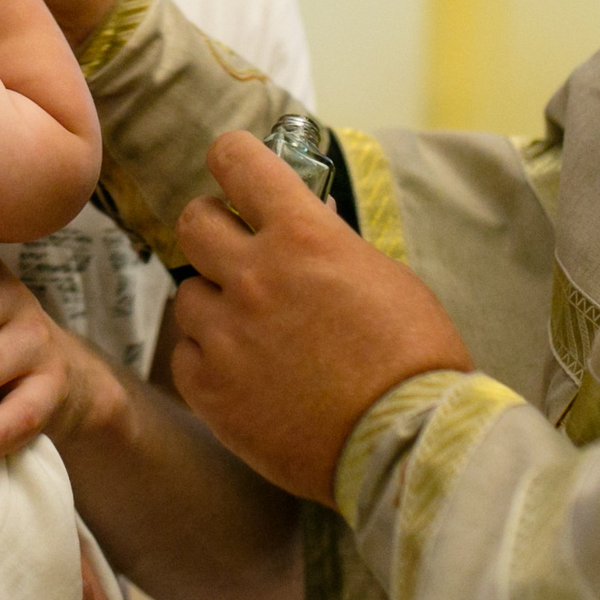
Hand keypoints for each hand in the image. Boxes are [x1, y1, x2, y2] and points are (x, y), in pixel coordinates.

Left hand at [171, 132, 470, 505]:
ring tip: (251, 331)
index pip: (236, 159)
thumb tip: (304, 227)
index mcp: (301, 235)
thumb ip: (328, 245)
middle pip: (193, 221)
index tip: (235, 171)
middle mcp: (253, 275)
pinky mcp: (210, 390)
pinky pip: (186, 356)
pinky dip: (208, 361)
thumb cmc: (413, 357)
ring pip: (186, 295)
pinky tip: (243, 375)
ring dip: (214, 305)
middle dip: (213, 230)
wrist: (405, 440)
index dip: (232, 159)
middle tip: (236, 253)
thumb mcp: (381, 275)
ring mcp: (226, 334)